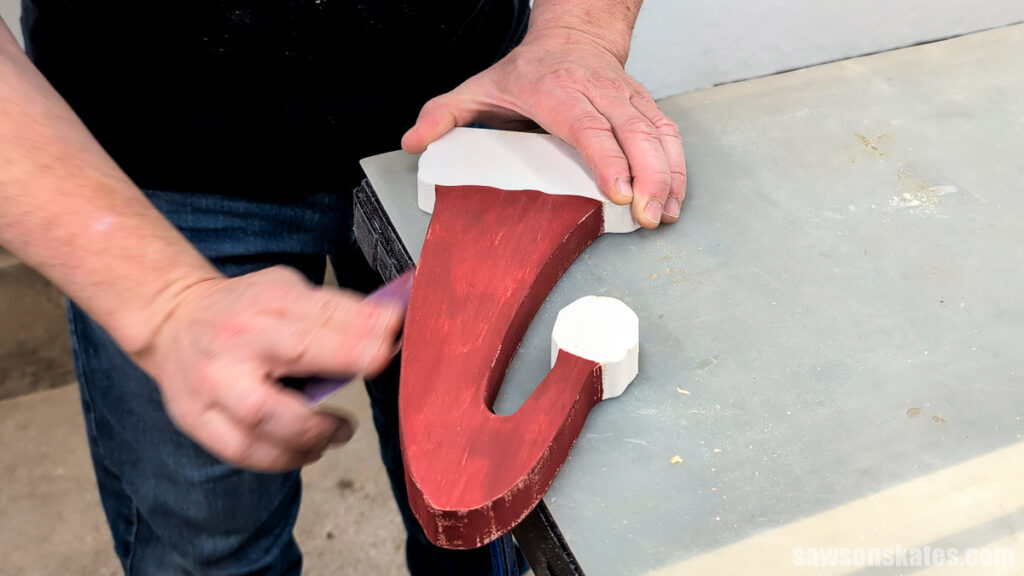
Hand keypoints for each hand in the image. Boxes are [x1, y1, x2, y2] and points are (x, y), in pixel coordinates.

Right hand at [132, 266, 403, 471]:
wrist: (172, 320)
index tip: (390, 341)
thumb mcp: (287, 289)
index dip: (359, 332)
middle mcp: (236, 341)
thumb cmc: (243, 308)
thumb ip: (334, 311)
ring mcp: (211, 383)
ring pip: (265, 418)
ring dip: (313, 433)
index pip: (319, 316)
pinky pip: (244, 451)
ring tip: (339, 432)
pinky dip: (283, 457)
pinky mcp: (196, 419)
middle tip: (372, 378)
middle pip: (291, 356)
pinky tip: (306, 449)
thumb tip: (388, 328)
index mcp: (264, 303)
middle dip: (340, 367)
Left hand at [402, 28, 685, 228]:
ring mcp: (626, 98)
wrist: (573, 36)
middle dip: (647, 175)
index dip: (606, 158)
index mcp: (557, 91)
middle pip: (631, 132)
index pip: (587, 126)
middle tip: (648, 215)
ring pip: (656, 133)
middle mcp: (597, 92)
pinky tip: (676, 197)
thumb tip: (413, 141)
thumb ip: (444, 114)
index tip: (619, 191)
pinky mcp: (645, 105)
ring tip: (666, 213)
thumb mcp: (479, 86)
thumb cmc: (528, 71)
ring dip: (667, 175)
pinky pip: (668, 134)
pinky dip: (677, 166)